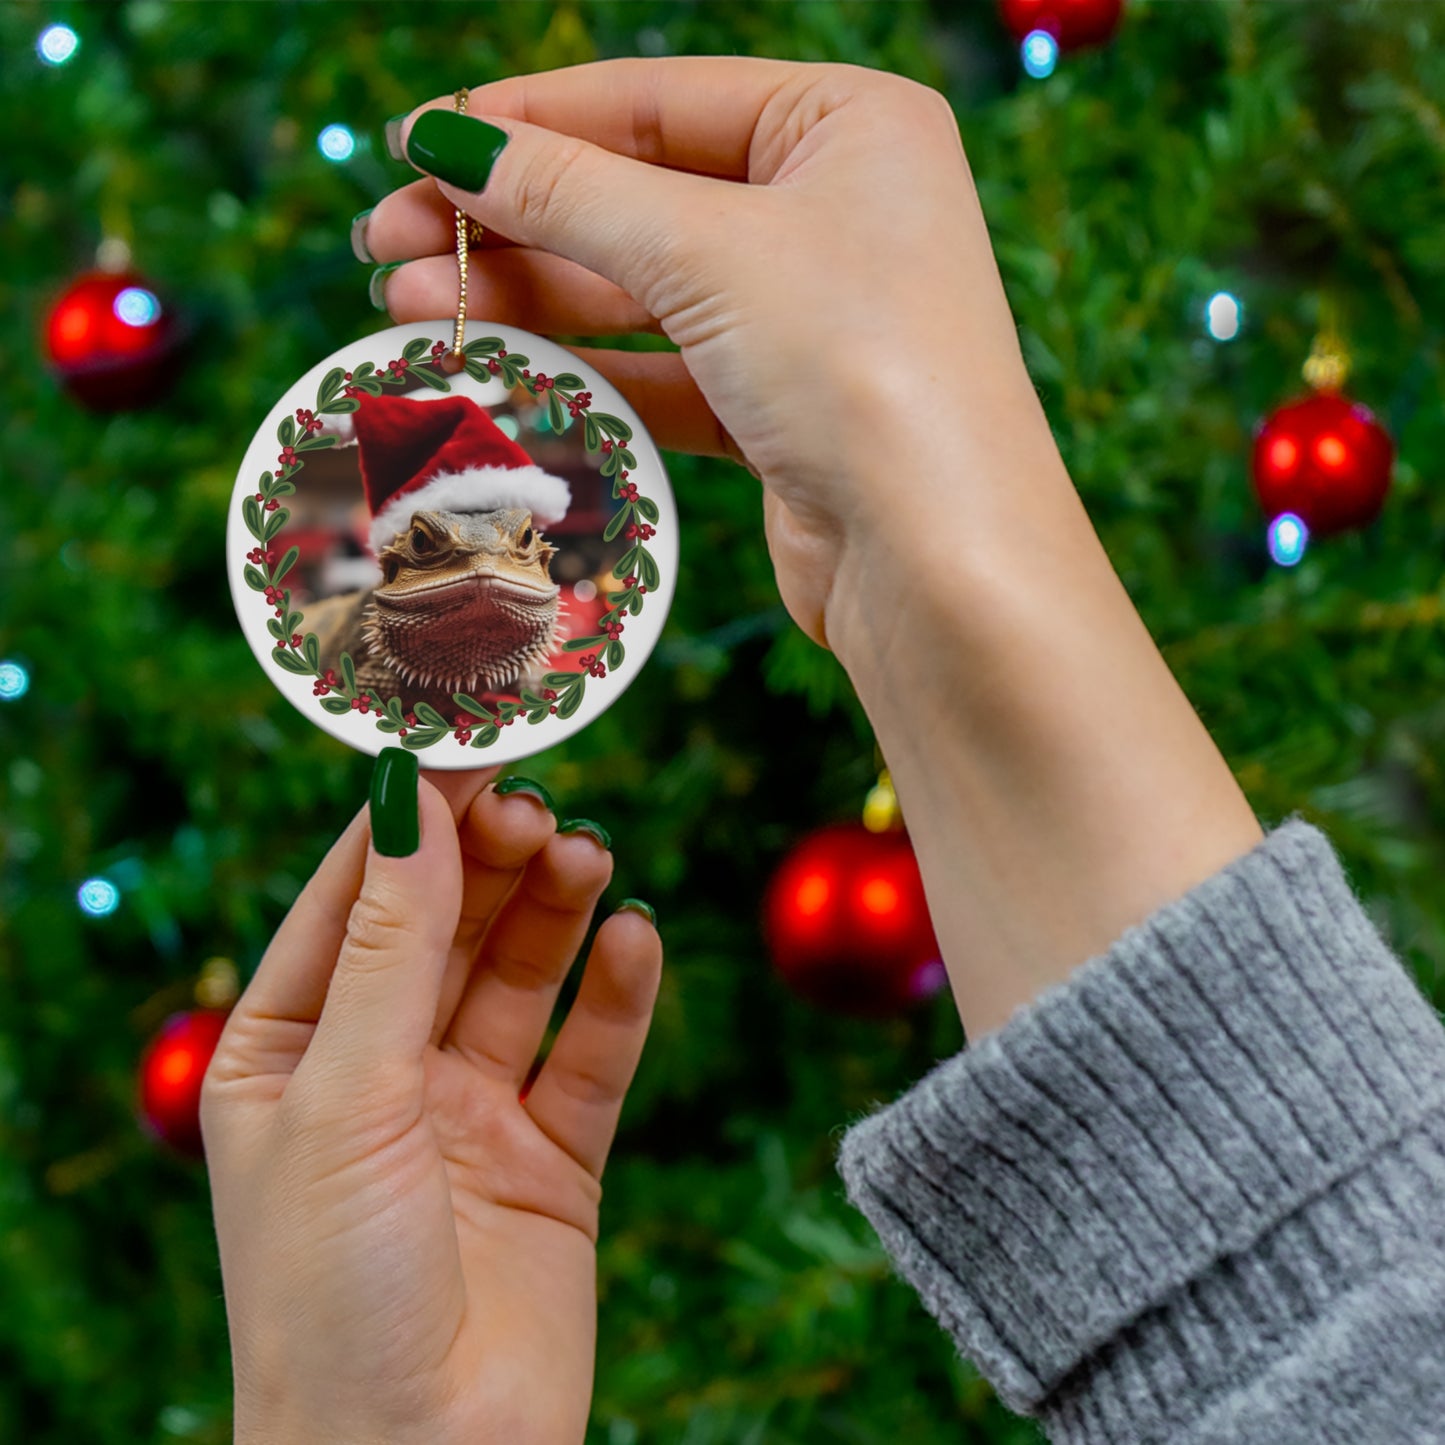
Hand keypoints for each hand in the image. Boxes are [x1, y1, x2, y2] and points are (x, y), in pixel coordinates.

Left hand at [201, 763, 661, 1444]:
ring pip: (521, 978)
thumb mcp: (346, 1095)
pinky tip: (635, 939)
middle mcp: (380, 1073)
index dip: (408, 824)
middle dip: (490, 863)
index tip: (464, 746)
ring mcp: (469, 1114)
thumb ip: (391, 947)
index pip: (352, 902)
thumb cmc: (331, 1292)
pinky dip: (617, 995)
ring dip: (555, 912)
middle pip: (446, 928)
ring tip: (588, 856)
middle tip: (540, 806)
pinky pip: (591, 1056)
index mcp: (289, 1053)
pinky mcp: (552, 1160)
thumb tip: (411, 802)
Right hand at [362, 56, 1052, 651]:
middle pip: (638, 194)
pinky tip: (496, 366)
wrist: (939, 561)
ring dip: (527, 296)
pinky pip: (664, 369)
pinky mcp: (783, 408)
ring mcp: (809, 314)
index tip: (415, 142)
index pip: (656, 100)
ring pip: (641, 288)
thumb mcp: (706, 251)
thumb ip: (570, 193)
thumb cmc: (857, 366)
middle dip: (509, 219)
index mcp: (848, 124)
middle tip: (385, 242)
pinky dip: (583, 369)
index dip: (527, 120)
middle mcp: (835, 209)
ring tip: (406, 306)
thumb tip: (448, 141)